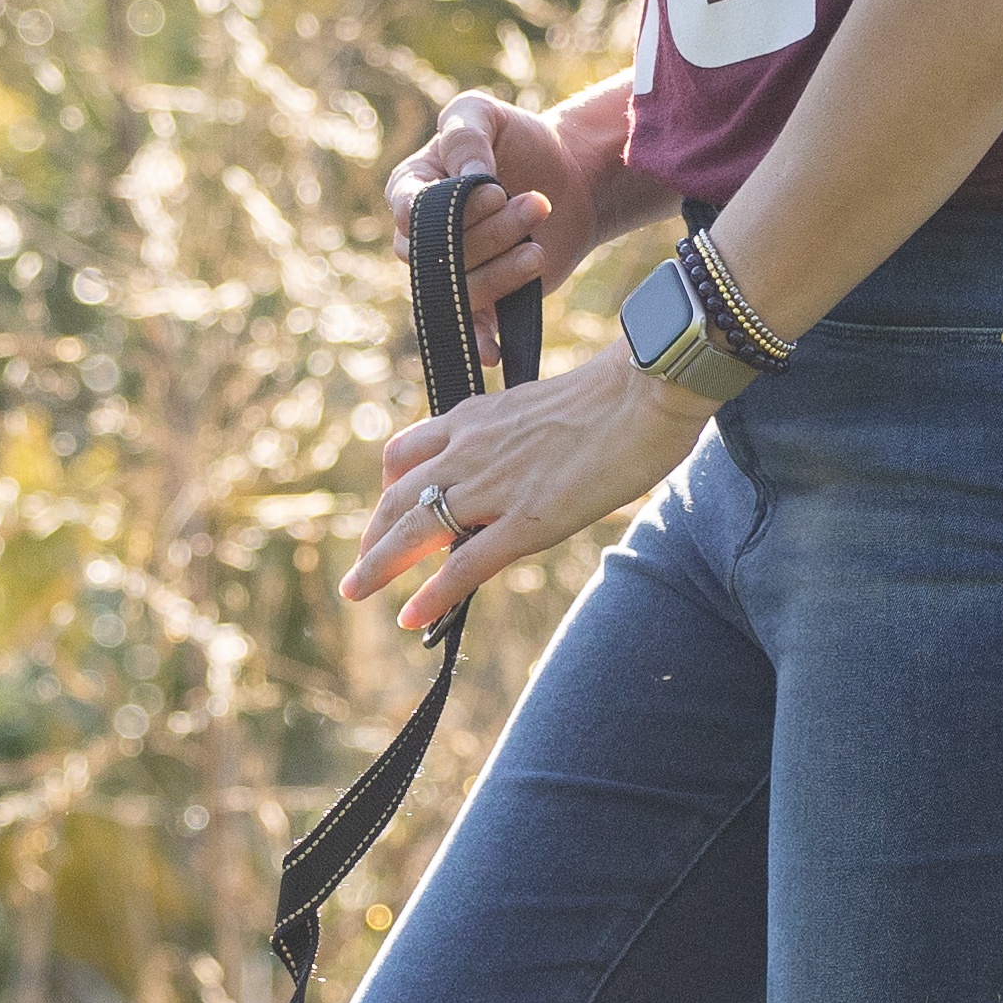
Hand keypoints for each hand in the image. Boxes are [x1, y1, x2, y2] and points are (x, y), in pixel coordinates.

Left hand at [344, 343, 706, 635]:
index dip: (389, 487)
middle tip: (361, 568)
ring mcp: (494, 486)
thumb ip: (514, 435)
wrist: (646, 387)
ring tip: (356, 592)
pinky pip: (464, 564)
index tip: (387, 511)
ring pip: (415, 529)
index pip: (406, 452)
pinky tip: (411, 616)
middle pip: (397, 496)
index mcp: (474, 417)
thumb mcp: (541, 406)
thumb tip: (518, 459)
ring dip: (378, 565)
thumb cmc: (616, 393)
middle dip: (372, 535)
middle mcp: (470, 449)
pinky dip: (432, 594)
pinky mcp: (527, 519)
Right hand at [383, 86, 609, 321]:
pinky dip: (478, 341)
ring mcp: (452, 270)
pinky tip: (495, 351)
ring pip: (459, 290)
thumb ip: (467, 133)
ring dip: (503, 272)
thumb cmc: (518, 139)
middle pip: (436, 255)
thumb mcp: (485, 114)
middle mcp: (422, 236)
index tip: (494, 189)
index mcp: (411, 188)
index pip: (409, 212)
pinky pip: (469, 327)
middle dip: (491, 234)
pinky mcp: (484, 298)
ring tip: (538, 249)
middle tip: (536, 204)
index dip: (450, 209)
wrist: (568, 177)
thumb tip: (468, 174)